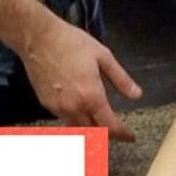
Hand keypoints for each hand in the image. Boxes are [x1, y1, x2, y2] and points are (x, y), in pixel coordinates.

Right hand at [20, 15, 141, 140]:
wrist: (39, 38)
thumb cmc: (71, 43)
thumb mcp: (103, 56)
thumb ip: (121, 79)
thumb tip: (136, 95)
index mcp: (91, 96)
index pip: (109, 125)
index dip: (122, 134)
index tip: (130, 137)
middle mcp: (73, 107)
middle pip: (93, 133)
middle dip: (107, 136)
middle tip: (118, 133)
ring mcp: (58, 108)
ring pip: (77, 129)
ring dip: (91, 131)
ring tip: (101, 127)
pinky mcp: (46, 104)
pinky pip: (65, 120)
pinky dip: (76, 122)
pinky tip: (82, 113)